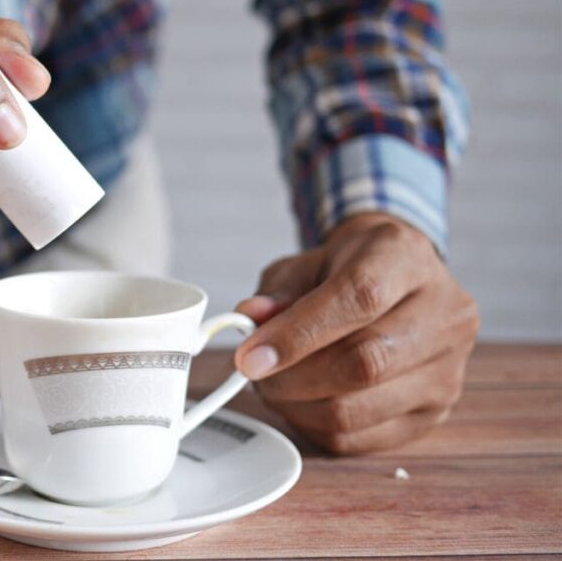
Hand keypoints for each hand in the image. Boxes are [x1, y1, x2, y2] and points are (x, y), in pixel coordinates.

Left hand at [234, 213, 479, 453]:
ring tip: (274, 384)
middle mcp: (445, 315)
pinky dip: (313, 426)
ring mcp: (448, 370)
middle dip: (291, 376)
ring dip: (296, 405)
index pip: (359, 299)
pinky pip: (357, 439)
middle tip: (252, 371)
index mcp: (407, 259)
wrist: (395, 281)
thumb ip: (277, 292)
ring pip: (357, 410)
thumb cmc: (348, 270)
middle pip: (364, 363)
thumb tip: (250, 319)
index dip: (298, 333)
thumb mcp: (306, 264)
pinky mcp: (433, 414)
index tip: (250, 355)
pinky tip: (299, 402)